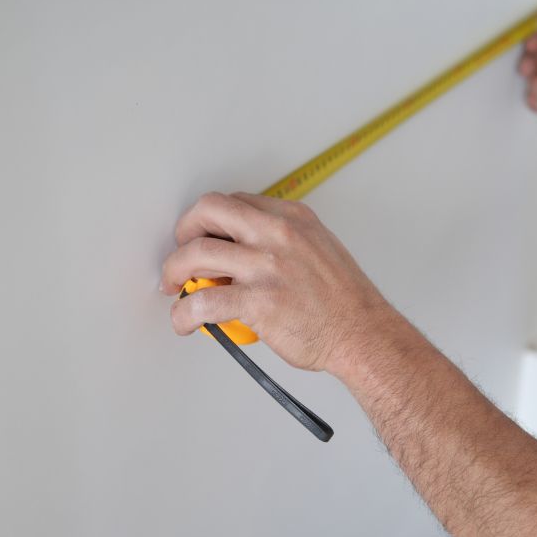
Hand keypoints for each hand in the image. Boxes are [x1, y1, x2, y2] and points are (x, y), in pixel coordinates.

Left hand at [160, 192, 392, 372]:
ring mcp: (266, 266)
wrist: (362, 334)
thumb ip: (283, 242)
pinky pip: (203, 302)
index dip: (210, 219)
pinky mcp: (258, 301)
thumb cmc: (344, 301)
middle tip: (180, 253)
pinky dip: (184, 312)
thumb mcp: (318, 249)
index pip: (236, 201)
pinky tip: (184, 320)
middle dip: (184, 231)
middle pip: (209, 211)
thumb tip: (247, 251)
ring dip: (174, 271)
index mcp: (292, 218)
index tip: (202, 234)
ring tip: (174, 287)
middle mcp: (278, 235)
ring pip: (197, 254)